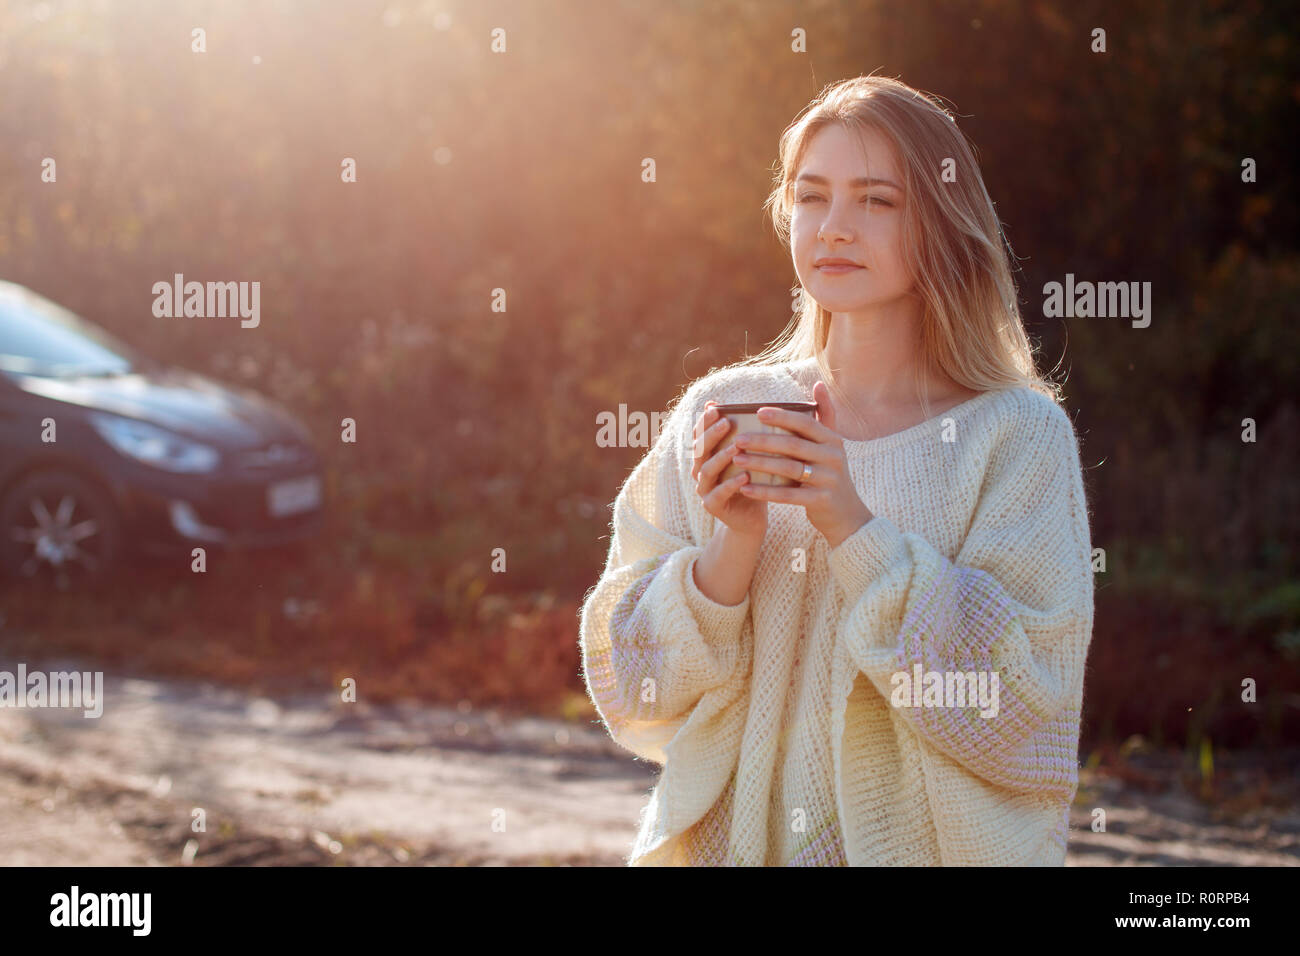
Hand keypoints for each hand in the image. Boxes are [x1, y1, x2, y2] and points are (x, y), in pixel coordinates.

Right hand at [690, 400, 767, 539]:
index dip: (704, 421)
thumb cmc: (753, 482)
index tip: (715, 407)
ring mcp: (704, 489)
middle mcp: (700, 471)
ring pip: (706, 470)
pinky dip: (730, 484)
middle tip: (726, 422)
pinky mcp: (712, 506)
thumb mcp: (750, 457)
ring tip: (737, 447)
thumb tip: (759, 407)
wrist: (751, 518)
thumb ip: (748, 436)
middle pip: (699, 450)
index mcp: (706, 456)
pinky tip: (744, 476)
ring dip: (721, 457)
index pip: (699, 434)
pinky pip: (718, 494)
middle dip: (711, 435)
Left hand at [731, 381, 873, 547]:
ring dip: (760, 464)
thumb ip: (825, 416)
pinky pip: (788, 495)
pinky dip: (765, 491)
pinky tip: (745, 489)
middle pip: (793, 445)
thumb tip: (819, 384)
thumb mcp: (832, 445)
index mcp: (832, 440)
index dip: (782, 417)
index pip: (805, 423)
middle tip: (738, 439)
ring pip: (789, 468)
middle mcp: (833, 457)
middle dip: (763, 441)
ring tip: (737, 460)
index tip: (757, 412)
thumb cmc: (830, 474)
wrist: (847, 514)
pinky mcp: (821, 501)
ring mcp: (828, 479)